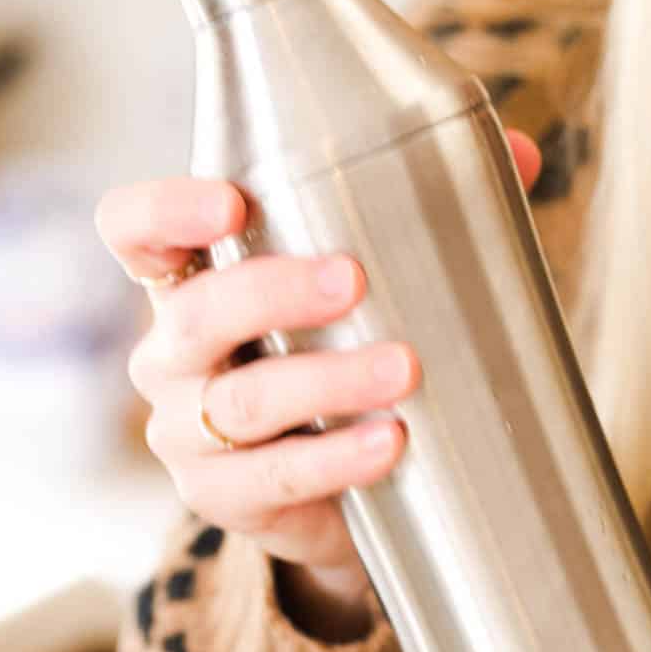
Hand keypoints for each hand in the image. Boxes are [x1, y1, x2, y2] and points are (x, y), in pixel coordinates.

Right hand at [95, 132, 542, 608]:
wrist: (339, 497)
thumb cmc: (340, 360)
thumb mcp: (364, 290)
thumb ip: (425, 214)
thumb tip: (516, 154)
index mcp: (191, 280)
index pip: (134, 229)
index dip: (165, 211)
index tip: (231, 203)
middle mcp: (171, 352)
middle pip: (197, 313)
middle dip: (274, 292)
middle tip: (353, 278)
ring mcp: (186, 431)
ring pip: (241, 401)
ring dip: (327, 380)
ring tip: (405, 368)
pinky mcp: (223, 497)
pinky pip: (276, 476)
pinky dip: (337, 457)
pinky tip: (391, 441)